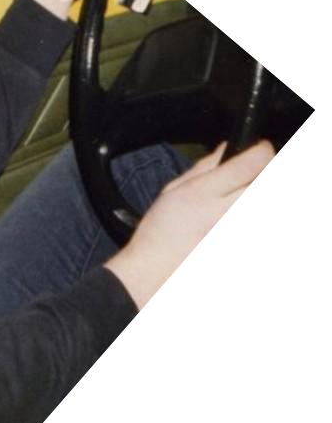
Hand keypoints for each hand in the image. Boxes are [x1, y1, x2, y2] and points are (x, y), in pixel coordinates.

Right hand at [105, 140, 274, 308]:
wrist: (156, 274)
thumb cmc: (159, 234)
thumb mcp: (173, 190)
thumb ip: (205, 167)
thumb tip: (228, 148)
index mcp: (204, 194)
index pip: (254, 163)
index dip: (260, 150)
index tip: (258, 149)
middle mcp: (226, 214)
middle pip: (267, 182)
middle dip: (262, 174)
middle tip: (248, 177)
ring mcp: (238, 234)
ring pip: (264, 203)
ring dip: (254, 196)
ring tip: (234, 203)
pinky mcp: (244, 248)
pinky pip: (256, 224)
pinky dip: (245, 214)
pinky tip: (226, 222)